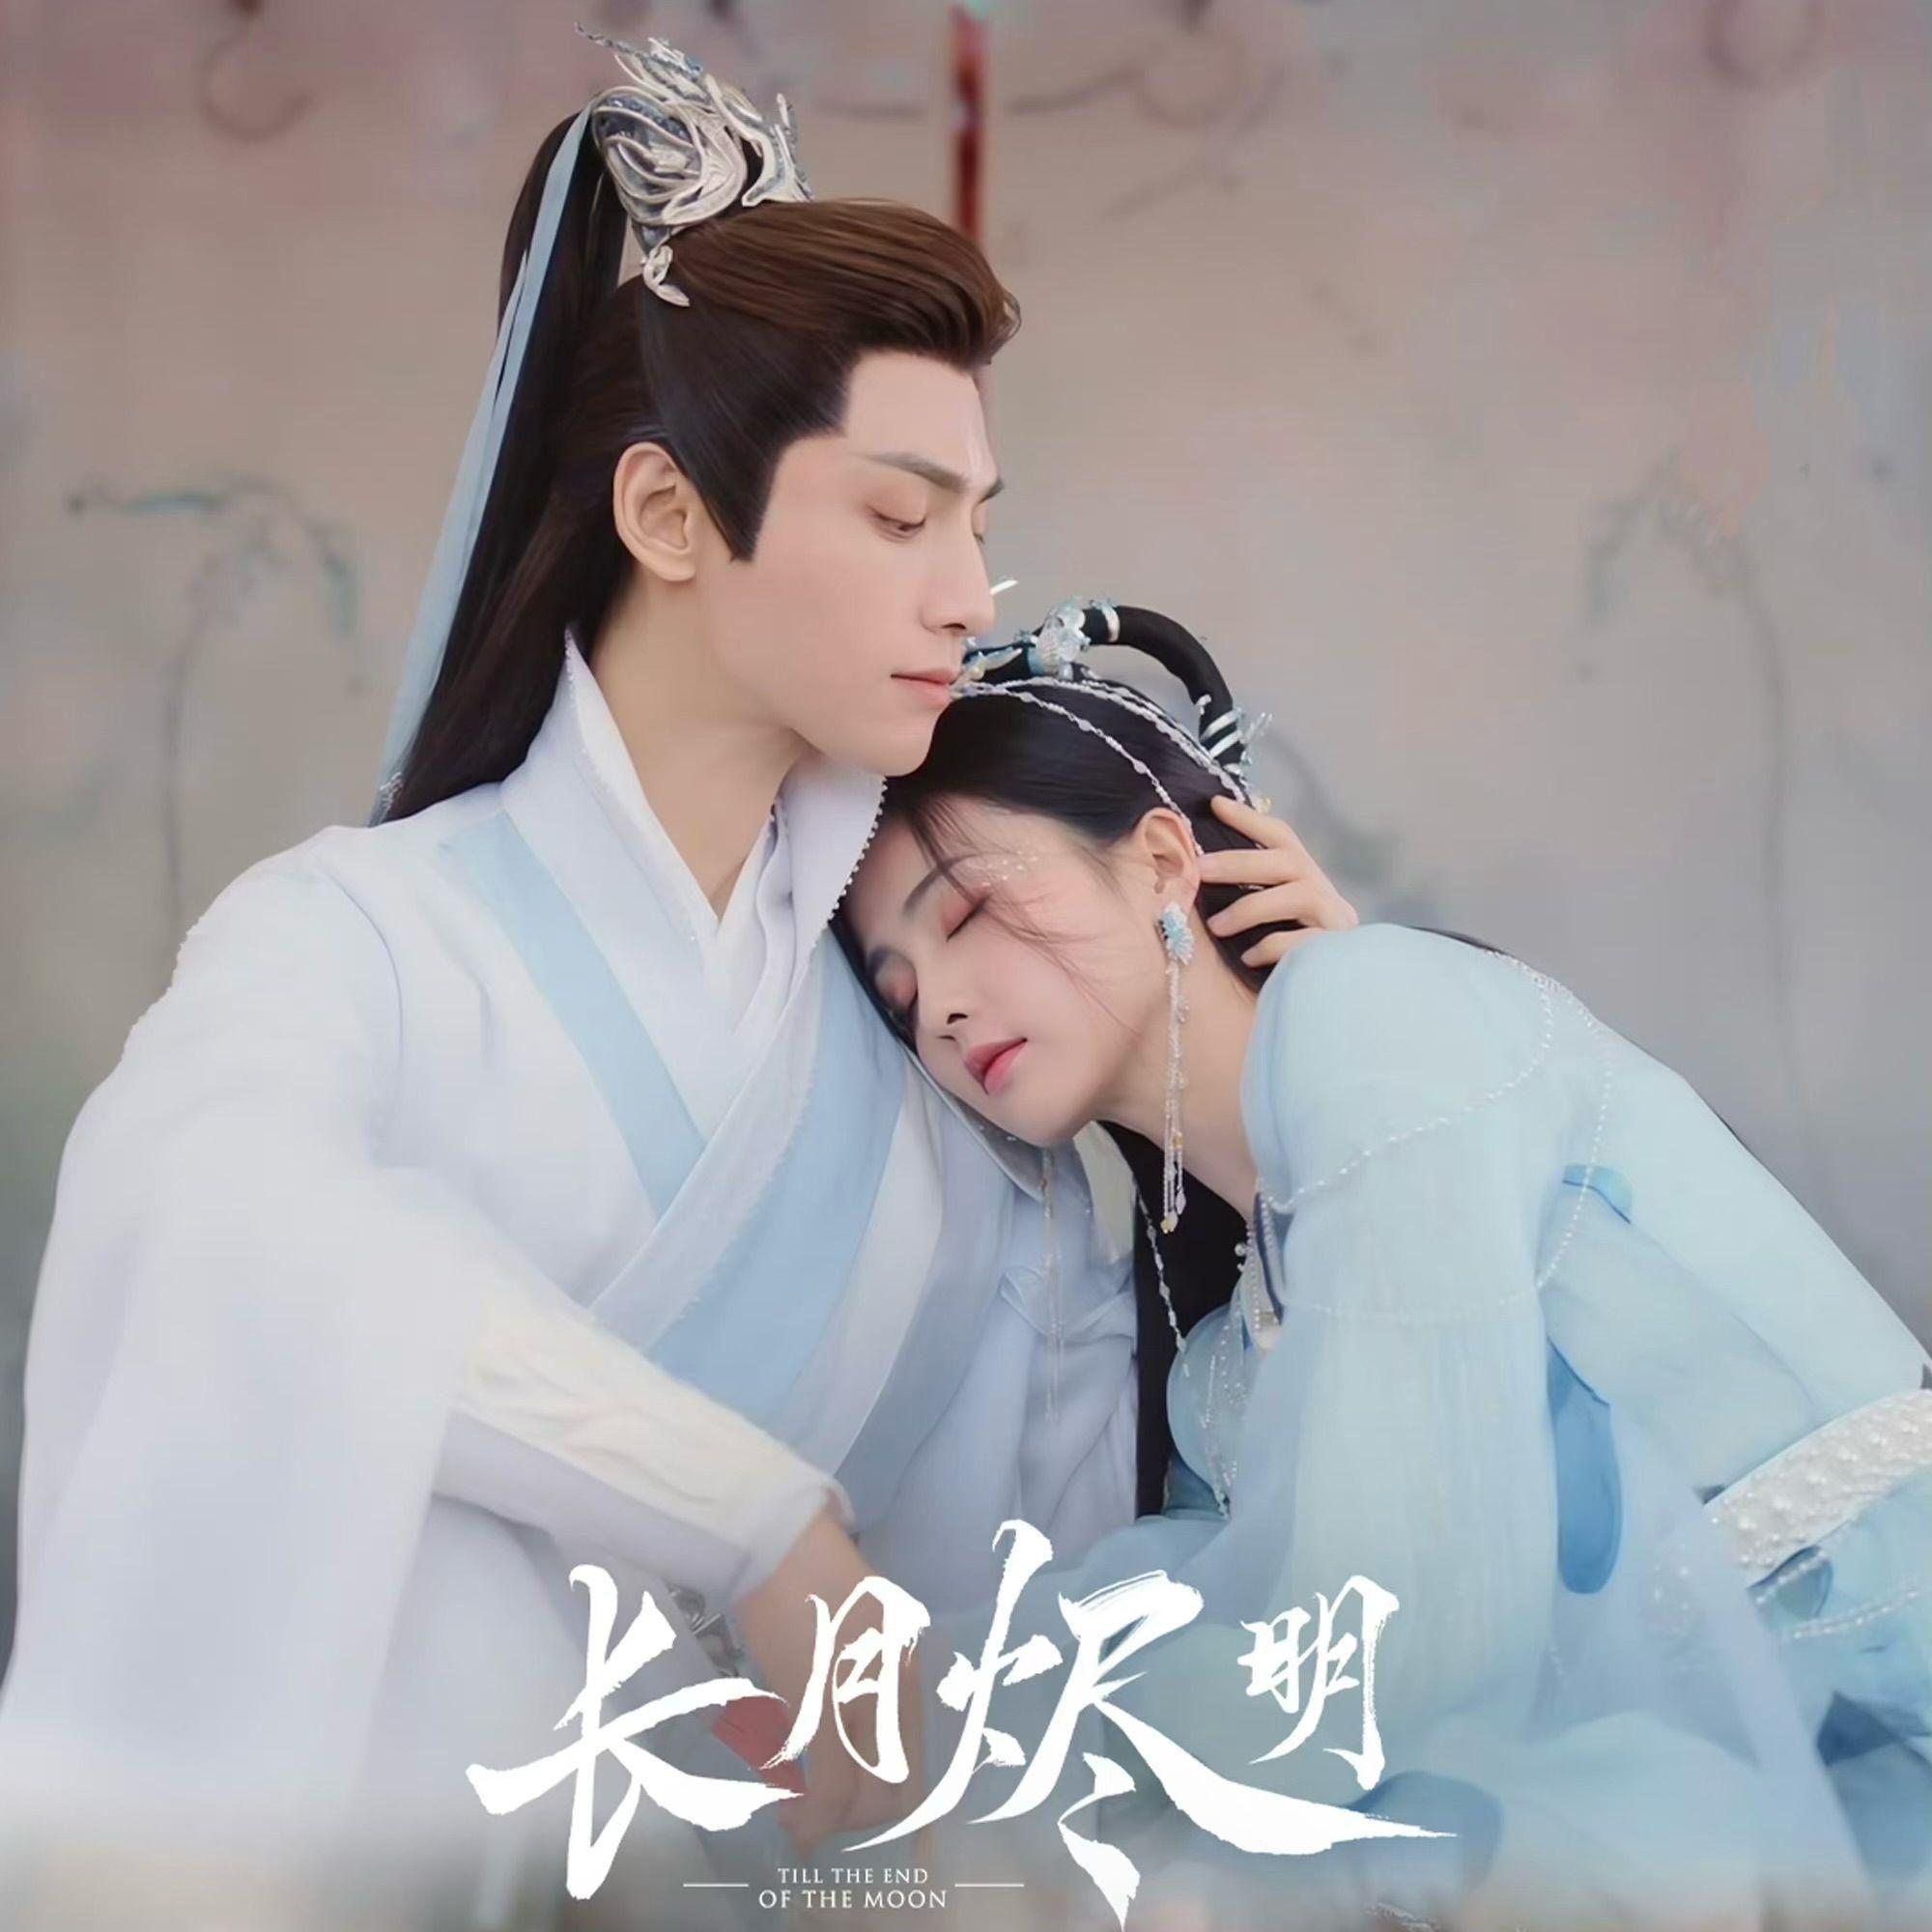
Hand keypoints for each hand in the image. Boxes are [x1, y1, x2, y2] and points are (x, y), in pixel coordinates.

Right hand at [731, 1503, 928, 1855]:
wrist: (779, 1541)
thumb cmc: (807, 1571)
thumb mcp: (857, 1623)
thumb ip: (863, 1673)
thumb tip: (844, 1722)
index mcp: (907, 1667)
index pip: (917, 1761)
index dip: (888, 1801)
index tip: (852, 1809)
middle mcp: (898, 1689)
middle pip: (901, 1791)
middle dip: (861, 1821)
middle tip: (821, 1812)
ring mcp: (866, 1697)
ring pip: (869, 1798)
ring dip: (835, 1823)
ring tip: (798, 1815)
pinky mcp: (824, 1701)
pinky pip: (831, 1785)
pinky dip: (813, 1819)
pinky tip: (792, 1820)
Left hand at [1196, 794, 1359, 967]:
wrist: (1330, 1011)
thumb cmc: (1285, 962)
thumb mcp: (1265, 922)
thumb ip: (1248, 894)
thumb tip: (1199, 869)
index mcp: (1307, 882)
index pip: (1283, 839)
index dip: (1251, 820)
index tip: (1215, 805)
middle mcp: (1326, 896)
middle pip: (1289, 862)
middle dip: (1240, 863)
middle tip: (1198, 869)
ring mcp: (1336, 924)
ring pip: (1299, 896)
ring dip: (1250, 907)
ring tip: (1216, 927)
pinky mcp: (1336, 954)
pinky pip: (1303, 943)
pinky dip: (1271, 946)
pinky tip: (1248, 957)